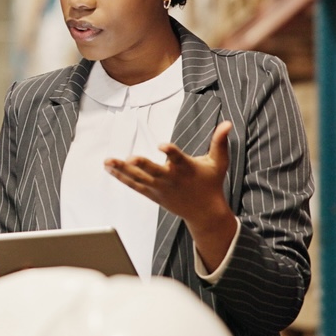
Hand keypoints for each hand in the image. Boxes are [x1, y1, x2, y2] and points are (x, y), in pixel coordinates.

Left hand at [104, 121, 237, 269]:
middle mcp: (171, 179)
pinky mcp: (152, 194)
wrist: (204, 212)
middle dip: (143, 165)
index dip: (170, 152)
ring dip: (122, 170)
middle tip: (130, 158)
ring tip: (107, 161)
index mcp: (186, 169)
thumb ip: (220, 142)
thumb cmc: (210, 183)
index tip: (162, 146)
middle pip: (154, 171)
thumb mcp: (218, 162)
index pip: (178, 158)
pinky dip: (121, 177)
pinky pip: (134, 185)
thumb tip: (228, 123)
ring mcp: (160, 188)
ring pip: (139, 178)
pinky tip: (109, 169)